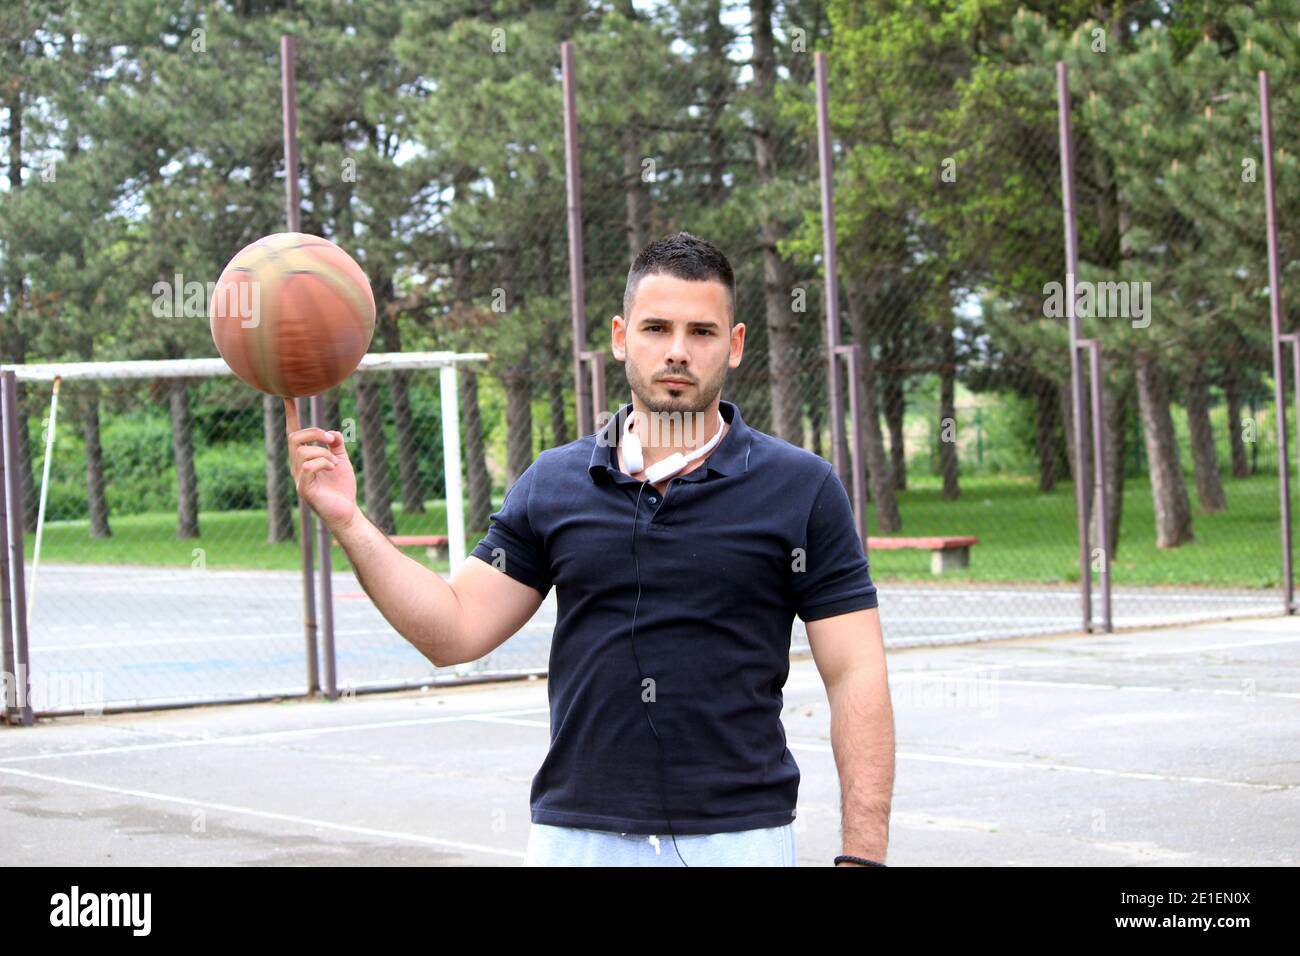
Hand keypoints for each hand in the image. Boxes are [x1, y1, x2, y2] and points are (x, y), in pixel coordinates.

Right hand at [283, 397, 357, 531]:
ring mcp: (298, 478)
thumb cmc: (342, 488)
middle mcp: (297, 466)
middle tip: (331, 440)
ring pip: (302, 451)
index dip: (291, 415)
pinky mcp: (304, 489)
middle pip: (294, 438)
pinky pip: (308, 466)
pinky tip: (332, 469)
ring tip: (334, 464)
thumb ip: (335, 444)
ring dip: (323, 452)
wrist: (347, 512)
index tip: (288, 396)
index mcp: (304, 458)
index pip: (293, 433)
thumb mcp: (341, 459)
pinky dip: (323, 462)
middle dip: (314, 433)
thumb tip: (332, 432)